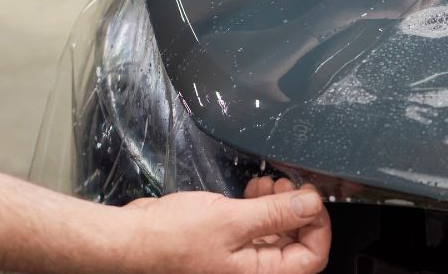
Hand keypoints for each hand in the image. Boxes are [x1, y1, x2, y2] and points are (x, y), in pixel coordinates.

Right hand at [123, 177, 329, 273]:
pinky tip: (253, 191)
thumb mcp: (232, 221)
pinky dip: (260, 208)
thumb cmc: (169, 240)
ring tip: (268, 184)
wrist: (129, 241)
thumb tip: (312, 204)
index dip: (318, 225)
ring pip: (276, 234)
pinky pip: (256, 230)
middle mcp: (251, 272)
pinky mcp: (226, 246)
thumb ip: (276, 213)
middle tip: (287, 184)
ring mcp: (238, 261)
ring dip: (278, 205)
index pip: (311, 258)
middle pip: (296, 244)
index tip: (312, 197)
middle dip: (297, 210)